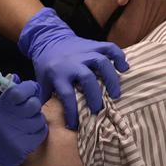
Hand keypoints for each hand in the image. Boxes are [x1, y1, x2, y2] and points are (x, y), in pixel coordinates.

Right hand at [0, 79, 47, 165]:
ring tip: (28, 123)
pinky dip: (38, 131)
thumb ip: (6, 97)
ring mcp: (16, 134)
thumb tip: (17, 79)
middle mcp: (7, 120)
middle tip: (30, 109)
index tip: (32, 89)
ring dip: (37, 120)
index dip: (29, 88)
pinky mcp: (23, 147)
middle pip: (33, 105)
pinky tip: (30, 133)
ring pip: (40, 119)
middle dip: (35, 105)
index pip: (18, 91)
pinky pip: (41, 133)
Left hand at [18, 7, 128, 129]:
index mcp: (57, 74)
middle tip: (99, 109)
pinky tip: (124, 68)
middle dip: (95, 96)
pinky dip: (119, 57)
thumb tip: (45, 120)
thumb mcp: (42, 82)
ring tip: (116, 94)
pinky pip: (109, 48)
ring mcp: (84, 52)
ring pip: (101, 62)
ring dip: (111, 78)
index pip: (66, 95)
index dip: (72, 111)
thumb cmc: (47, 66)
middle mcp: (72, 63)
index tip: (75, 124)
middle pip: (87, 78)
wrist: (49, 40)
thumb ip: (45, 98)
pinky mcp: (93, 45)